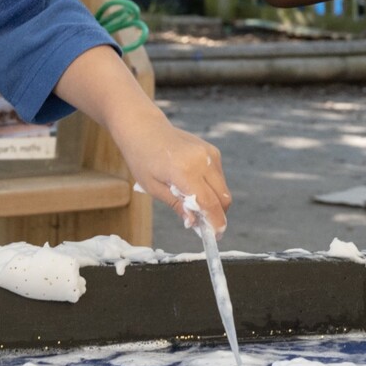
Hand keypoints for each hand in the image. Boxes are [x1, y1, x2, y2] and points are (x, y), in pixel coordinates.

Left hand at [113, 113, 230, 234]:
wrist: (144, 128)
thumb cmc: (143, 158)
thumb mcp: (154, 188)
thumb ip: (178, 206)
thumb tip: (194, 224)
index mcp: (185, 171)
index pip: (209, 203)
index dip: (215, 222)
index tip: (215, 237)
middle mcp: (203, 161)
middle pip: (223, 197)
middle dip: (217, 215)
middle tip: (203, 226)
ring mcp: (210, 154)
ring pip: (223, 188)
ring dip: (214, 201)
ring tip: (192, 204)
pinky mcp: (212, 151)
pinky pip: (219, 177)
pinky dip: (212, 188)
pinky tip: (193, 187)